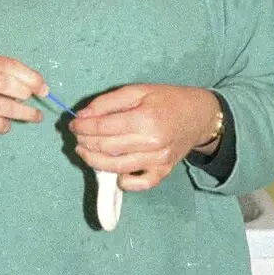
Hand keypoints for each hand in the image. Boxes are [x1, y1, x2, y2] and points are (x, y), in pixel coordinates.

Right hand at [0, 56, 45, 162]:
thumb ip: (11, 77)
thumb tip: (40, 85)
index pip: (5, 64)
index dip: (29, 75)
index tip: (43, 87)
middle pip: (2, 81)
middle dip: (24, 90)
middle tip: (34, 98)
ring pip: (2, 106)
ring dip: (24, 112)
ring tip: (36, 116)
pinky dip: (7, 125)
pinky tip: (6, 124)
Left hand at [70, 85, 220, 191]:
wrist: (200, 115)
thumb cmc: (168, 99)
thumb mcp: (138, 91)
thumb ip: (108, 102)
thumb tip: (83, 116)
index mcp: (145, 118)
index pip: (103, 127)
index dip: (83, 126)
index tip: (73, 124)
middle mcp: (151, 142)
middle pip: (106, 147)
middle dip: (85, 142)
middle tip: (77, 137)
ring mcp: (158, 160)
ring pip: (116, 168)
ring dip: (94, 161)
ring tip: (85, 152)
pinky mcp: (163, 172)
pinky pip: (138, 183)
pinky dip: (122, 181)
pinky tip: (113, 170)